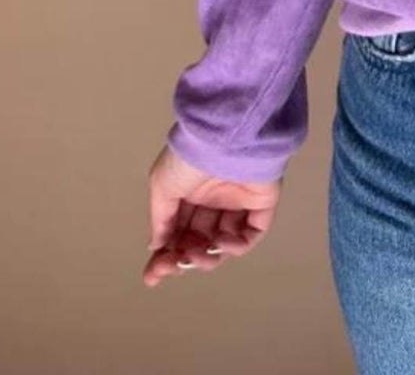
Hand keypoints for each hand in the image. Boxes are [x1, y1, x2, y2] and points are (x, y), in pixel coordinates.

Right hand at [141, 145, 282, 287]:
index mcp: (191, 192)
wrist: (223, 138)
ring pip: (224, 243)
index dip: (166, 254)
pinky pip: (250, 235)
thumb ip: (161, 219)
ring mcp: (239, 203)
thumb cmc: (188, 158)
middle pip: (200, 240)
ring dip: (207, 256)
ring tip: (196, 254)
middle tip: (174, 264)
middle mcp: (215, 199)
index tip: (153, 276)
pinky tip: (219, 243)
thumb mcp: (162, 185)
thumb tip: (157, 246)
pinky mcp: (262, 204)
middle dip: (184, 258)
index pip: (179, 231)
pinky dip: (235, 247)